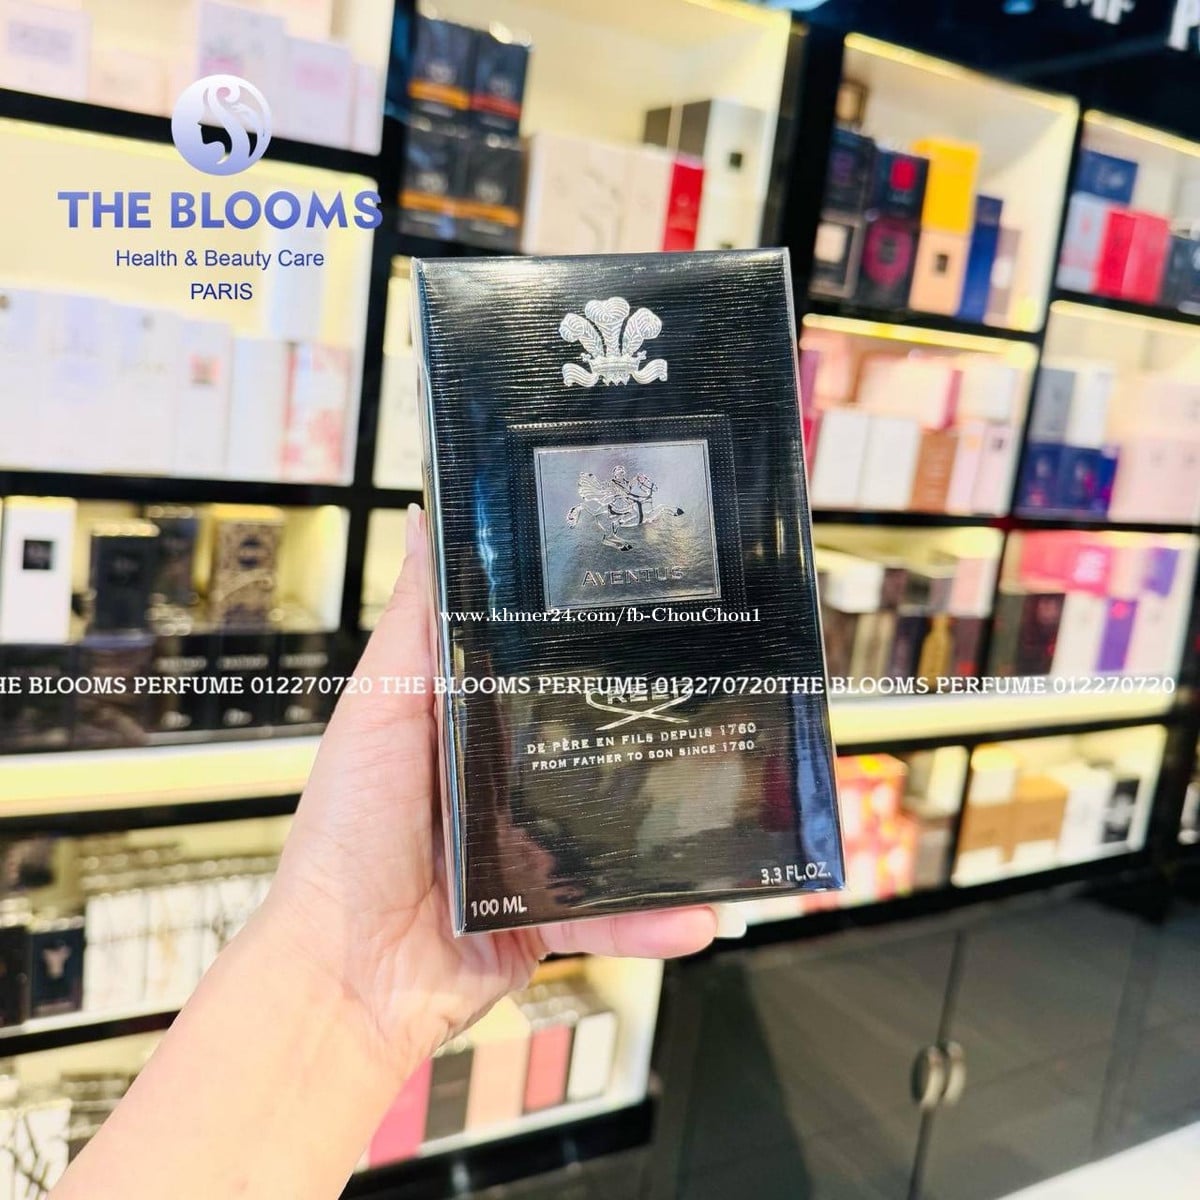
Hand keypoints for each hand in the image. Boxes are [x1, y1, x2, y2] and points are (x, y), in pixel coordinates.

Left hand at [264, 506, 716, 1086]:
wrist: (343, 979)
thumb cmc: (345, 837)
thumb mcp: (380, 713)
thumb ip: (416, 627)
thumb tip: (424, 520)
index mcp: (470, 726)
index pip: (543, 669)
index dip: (591, 642)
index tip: (651, 609)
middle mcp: (507, 783)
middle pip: (595, 745)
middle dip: (656, 733)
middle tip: (724, 705)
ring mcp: (534, 851)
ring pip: (624, 833)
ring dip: (679, 835)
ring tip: (738, 820)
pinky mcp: (549, 915)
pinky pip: (615, 913)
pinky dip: (654, 919)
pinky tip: (697, 912)